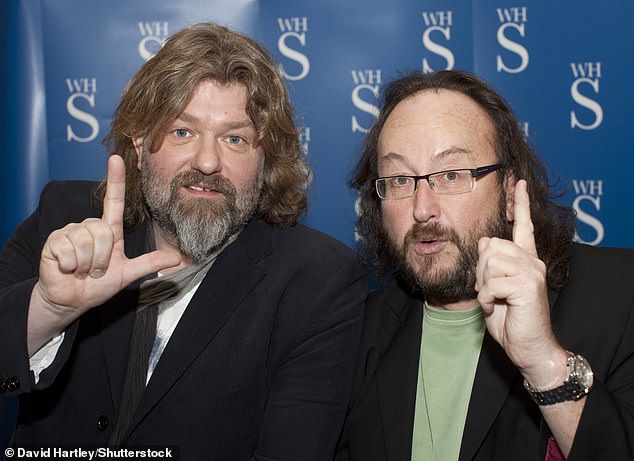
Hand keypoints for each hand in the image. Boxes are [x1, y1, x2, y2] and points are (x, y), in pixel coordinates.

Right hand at [33, 155, 179, 323]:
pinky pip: (68, 250)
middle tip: (94, 270)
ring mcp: (70, 232)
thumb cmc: (97, 286)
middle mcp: (89, 227)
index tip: (116, 159)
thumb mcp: (128, 273)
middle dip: (101, 257)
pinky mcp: (54, 241)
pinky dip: (71, 266)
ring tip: (81, 270)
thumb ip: (149, 264)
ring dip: (86, 263)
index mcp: (108, 231)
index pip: (114, 201)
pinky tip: (67, 269)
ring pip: (86, 241)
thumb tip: (176, 258)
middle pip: (103, 231)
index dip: (115, 180)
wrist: (71, 300)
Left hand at [475, 180, 566, 386]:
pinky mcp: (528, 285)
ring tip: (494, 299)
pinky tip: (495, 307)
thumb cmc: (510, 320)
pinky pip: (491, 282)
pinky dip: (486, 298)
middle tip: (488, 290)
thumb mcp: (493, 289)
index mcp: (525, 260)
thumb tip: (484, 241)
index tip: (520, 183)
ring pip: (490, 260)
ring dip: (483, 284)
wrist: (528, 348)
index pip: (524, 227)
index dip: (521, 204)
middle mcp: (532, 261)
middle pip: (491, 245)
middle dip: (480, 269)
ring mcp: (532, 272)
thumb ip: (490, 266)